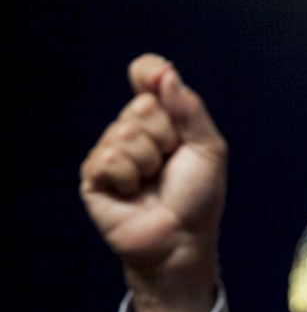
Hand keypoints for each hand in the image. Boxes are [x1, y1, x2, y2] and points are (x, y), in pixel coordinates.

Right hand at [80, 54, 227, 311]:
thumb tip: (165, 73)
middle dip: (165, 137)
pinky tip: (132, 193)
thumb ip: (190, 109)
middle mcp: (134, 130)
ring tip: (152, 182)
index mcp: (163, 119)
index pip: (146, 76)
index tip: (157, 77)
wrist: (181, 239)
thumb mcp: (208, 149)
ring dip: (148, 161)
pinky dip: (128, 177)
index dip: (149, 72)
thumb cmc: (198, 197)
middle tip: (169, 164)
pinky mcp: (94, 176)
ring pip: (123, 132)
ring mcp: (111, 152)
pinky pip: (108, 157)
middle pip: (140, 106)